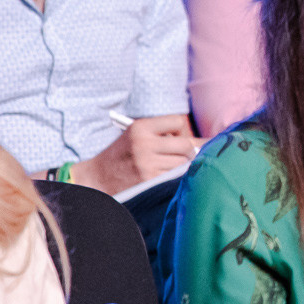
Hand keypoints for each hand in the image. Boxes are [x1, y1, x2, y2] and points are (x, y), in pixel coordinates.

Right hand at [74, 115, 197, 195]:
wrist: (97, 178)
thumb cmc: (122, 156)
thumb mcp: (136, 136)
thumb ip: (164, 135)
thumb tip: (207, 142)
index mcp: (140, 127)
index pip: (177, 122)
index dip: (179, 132)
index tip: (175, 139)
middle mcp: (144, 144)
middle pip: (186, 145)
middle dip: (186, 152)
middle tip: (177, 156)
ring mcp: (147, 163)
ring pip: (183, 163)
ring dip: (180, 167)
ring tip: (165, 167)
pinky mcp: (149, 181)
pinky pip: (176, 177)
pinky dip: (174, 178)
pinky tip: (162, 177)